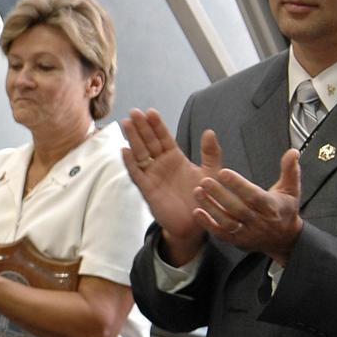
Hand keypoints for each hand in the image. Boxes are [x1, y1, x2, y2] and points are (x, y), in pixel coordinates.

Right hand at [121, 109, 221, 264]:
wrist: (195, 224)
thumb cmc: (203, 198)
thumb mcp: (212, 173)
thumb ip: (211, 153)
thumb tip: (209, 131)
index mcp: (175, 158)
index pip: (163, 137)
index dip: (157, 125)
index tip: (151, 112)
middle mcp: (161, 164)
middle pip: (149, 142)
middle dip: (141, 127)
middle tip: (134, 112)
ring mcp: (152, 176)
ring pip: (140, 153)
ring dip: (133, 139)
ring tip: (126, 123)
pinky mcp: (147, 189)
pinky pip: (136, 174)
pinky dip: (130, 162)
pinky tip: (124, 150)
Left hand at [192, 148, 303, 265]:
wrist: (285, 239)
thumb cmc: (284, 210)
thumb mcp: (291, 190)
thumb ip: (289, 170)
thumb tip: (293, 152)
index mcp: (272, 207)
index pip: (254, 196)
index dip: (239, 185)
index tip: (223, 172)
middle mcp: (259, 221)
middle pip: (238, 209)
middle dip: (220, 194)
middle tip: (204, 180)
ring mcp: (248, 233)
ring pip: (227, 222)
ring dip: (211, 207)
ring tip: (197, 192)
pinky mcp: (237, 241)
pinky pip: (221, 233)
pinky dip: (208, 224)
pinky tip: (197, 212)